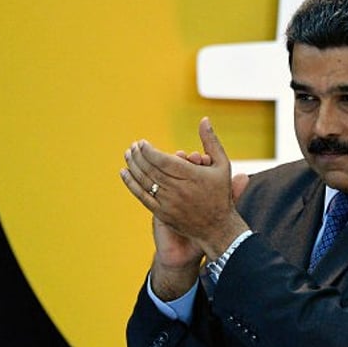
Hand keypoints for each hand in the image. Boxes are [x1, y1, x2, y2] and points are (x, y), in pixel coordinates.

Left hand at [120, 117, 250, 259]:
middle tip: (133, 146)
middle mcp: (179, 189)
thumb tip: (204, 119)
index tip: (142, 143)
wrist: (217, 226)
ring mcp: (169, 202)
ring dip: (133, 166)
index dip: (149, 151)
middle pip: (151, 169)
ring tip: (128, 155)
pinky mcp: (162, 213)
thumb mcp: (222, 164)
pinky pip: (142, 196)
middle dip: (139, 156)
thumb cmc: (221, 193)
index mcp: (192, 175)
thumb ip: (211, 141)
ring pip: (145, 181)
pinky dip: (131, 184)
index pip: (163, 160)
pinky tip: (124, 173)